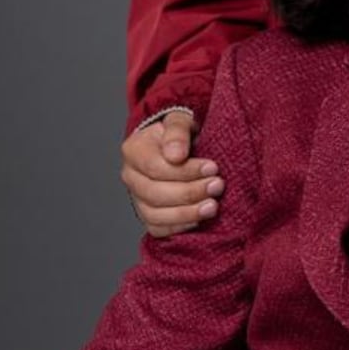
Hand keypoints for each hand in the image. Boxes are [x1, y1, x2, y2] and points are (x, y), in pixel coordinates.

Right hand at [121, 112, 222, 236]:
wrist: (179, 147)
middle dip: (189, 192)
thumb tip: (175, 155)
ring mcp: (137, 198)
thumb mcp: (180, 120)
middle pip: (155, 193)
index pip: (155, 167)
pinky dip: (179, 227)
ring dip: (187, 213)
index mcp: (134, 151)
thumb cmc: (180, 133)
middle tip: (218, 185)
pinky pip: (159, 229)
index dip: (185, 171)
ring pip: (155, 215)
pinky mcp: (149, 215)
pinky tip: (200, 219)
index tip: (213, 167)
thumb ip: (177, 132)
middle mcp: (131, 177)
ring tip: (212, 206)